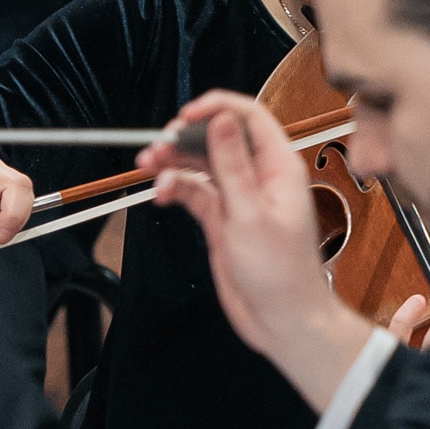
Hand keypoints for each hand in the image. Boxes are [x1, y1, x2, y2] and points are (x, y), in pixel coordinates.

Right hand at [144, 92, 373, 409]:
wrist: (282, 320)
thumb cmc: (280, 273)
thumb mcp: (250, 213)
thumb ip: (233, 165)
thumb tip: (223, 120)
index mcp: (279, 167)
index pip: (249, 117)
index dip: (216, 108)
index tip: (184, 116)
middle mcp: (260, 176)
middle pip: (218, 138)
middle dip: (185, 138)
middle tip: (157, 147)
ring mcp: (239, 197)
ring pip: (201, 164)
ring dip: (174, 162)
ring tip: (147, 166)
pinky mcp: (223, 218)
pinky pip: (194, 191)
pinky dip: (176, 188)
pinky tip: (161, 194)